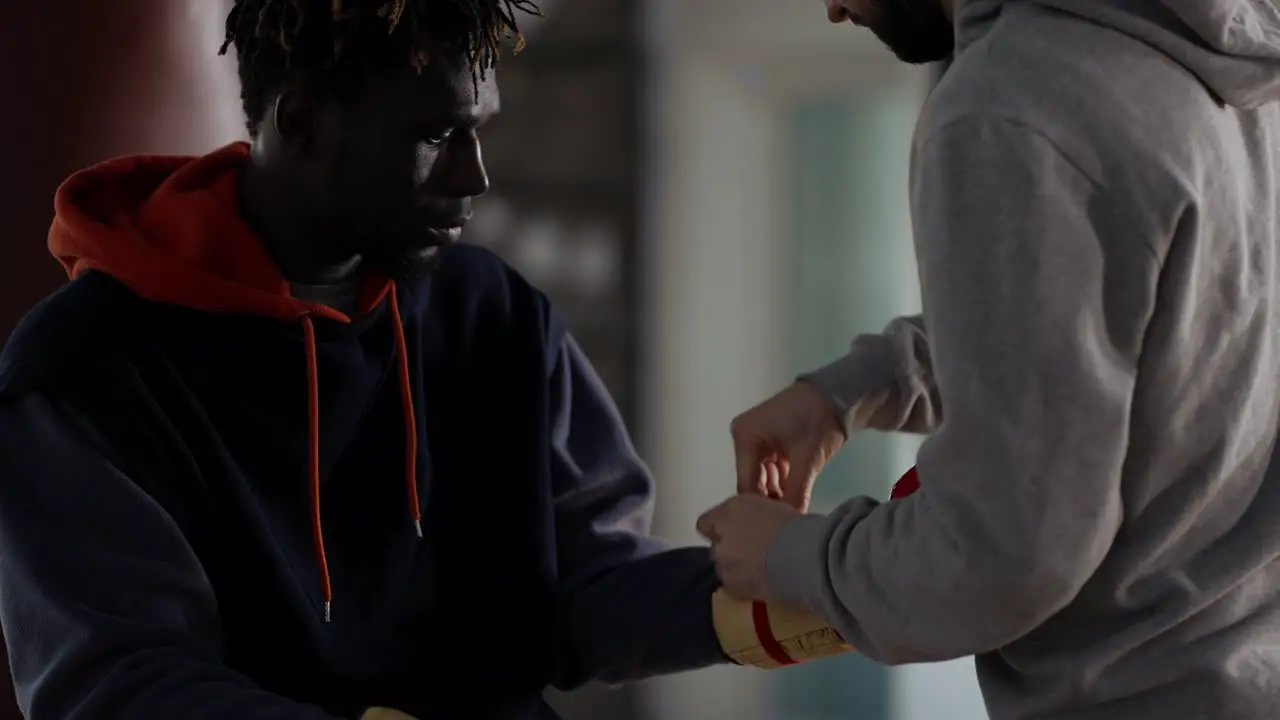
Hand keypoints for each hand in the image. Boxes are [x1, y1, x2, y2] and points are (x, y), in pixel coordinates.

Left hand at [697, 495, 801, 600]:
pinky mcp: (731, 585)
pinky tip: (762, 583)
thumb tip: (749, 524)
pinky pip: (733, 586)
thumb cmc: (795, 527)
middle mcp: (721, 535)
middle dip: (730, 550)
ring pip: (724, 567)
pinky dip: (744, 585)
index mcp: (730, 511)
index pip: (705, 523)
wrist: (803, 556)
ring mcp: (723, 562)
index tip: (734, 535)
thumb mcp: (770, 508)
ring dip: (736, 569)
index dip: (718, 530)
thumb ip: (749, 516)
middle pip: (717, 546)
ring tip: (761, 571)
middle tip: (754, 554)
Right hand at [731, 381, 844, 511]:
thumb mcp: (808, 460)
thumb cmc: (819, 421)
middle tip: (785, 524)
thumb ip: (796, 493)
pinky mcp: (770, 441)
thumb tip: (792, 523)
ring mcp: (756, 438)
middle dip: (770, 501)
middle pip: (753, 481)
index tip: (776, 527)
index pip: (747, 485)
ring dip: (777, 493)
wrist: (840, 393)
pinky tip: (794, 499)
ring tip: (791, 515)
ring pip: (763, 477)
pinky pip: (771, 468)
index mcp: (745, 438)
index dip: (761, 508)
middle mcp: (744, 438)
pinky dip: (782, 482)